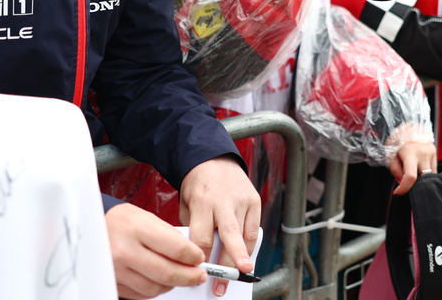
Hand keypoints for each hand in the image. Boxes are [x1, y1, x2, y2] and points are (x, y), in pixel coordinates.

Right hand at [105, 202, 206, 298]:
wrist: (90, 230)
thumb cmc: (122, 222)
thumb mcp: (146, 218)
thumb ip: (169, 236)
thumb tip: (192, 255)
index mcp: (136, 228)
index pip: (176, 248)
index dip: (194, 256)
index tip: (200, 258)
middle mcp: (124, 251)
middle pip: (166, 273)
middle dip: (189, 276)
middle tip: (199, 275)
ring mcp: (116, 270)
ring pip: (155, 288)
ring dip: (173, 285)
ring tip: (182, 277)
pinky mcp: (113, 283)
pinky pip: (141, 294)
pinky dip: (156, 290)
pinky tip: (163, 281)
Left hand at [179, 157, 260, 296]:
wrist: (213, 159)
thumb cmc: (197, 186)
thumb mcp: (187, 204)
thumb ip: (193, 227)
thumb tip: (199, 255)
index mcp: (203, 201)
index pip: (202, 237)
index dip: (201, 258)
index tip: (199, 273)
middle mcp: (224, 201)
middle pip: (227, 236)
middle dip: (227, 263)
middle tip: (224, 283)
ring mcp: (242, 200)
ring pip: (244, 235)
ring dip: (242, 258)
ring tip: (242, 274)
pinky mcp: (254, 200)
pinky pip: (254, 229)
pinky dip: (249, 245)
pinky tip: (245, 258)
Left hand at [388, 139, 437, 194]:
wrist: (407, 125)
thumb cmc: (396, 140)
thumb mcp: (390, 154)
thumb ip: (395, 169)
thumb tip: (401, 181)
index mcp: (410, 152)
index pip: (411, 177)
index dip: (404, 188)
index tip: (397, 193)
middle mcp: (423, 153)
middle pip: (423, 179)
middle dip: (414, 185)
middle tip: (405, 184)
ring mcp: (431, 152)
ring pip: (430, 176)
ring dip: (421, 179)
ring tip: (411, 174)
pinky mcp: (435, 152)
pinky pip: (432, 169)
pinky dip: (425, 174)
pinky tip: (417, 169)